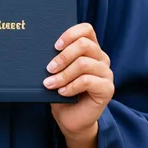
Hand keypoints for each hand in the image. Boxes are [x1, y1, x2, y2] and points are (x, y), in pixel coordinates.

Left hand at [45, 23, 113, 139]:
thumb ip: (56, 58)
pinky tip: (61, 92)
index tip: (55, 46)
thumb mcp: (58, 72)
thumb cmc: (62, 92)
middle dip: (63, 56)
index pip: (86, 29)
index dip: (70, 34)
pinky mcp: (107, 88)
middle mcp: (101, 58)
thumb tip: (39, 46)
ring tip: (50, 84)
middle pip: (84, 44)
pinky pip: (87, 81)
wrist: (71, 118)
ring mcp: (106, 73)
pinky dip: (70, 86)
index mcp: (91, 49)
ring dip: (63, 74)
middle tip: (49, 68)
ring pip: (83, 64)